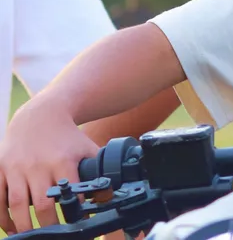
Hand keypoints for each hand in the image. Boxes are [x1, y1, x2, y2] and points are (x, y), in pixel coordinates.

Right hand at [0, 100, 98, 233]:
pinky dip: (2, 216)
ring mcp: (17, 168)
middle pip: (42, 203)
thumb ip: (97, 169)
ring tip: (30, 236)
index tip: (79, 223)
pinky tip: (10, 227)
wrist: (41, 115)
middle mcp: (38, 165)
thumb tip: (111, 191)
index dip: (74, 210)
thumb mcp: (86, 148)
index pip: (69, 192)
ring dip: (23, 225)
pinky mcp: (2, 169)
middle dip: (48, 224)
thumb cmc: (67, 137)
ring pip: (17, 203)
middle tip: (54, 234)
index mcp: (62, 161)